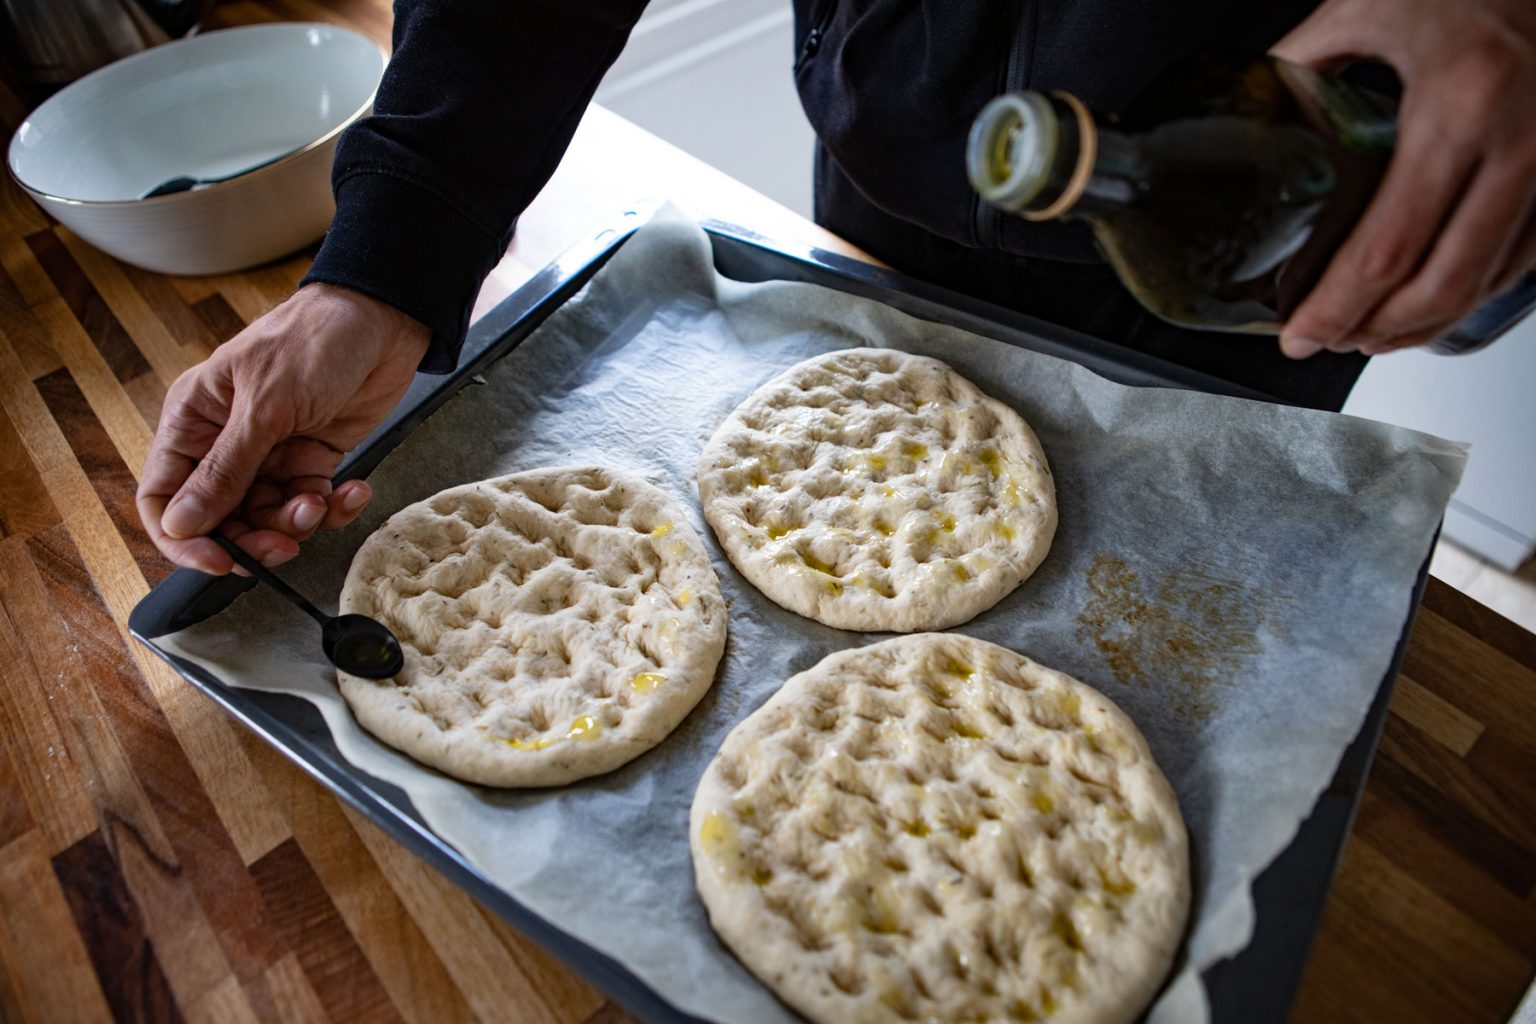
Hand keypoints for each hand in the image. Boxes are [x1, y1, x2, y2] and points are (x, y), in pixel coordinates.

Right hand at [137, 284, 429, 574]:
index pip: (164, 496)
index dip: (183, 537)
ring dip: (298, 522)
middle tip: (285, 544)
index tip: (219, 560)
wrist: (381, 319)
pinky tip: (351, 491)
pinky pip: (313, 502)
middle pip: (221, 518)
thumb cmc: (314, 339)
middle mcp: (226, 442)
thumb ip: (225, 469)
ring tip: (320, 502)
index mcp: (194, 420)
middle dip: (253, 538)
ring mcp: (271, 453)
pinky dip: (332, 507)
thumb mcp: (265, 406)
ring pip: (269, 517)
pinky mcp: (312, 457)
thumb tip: (182, 524)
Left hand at [1273, 0, 1535, 356]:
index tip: (1301, 332)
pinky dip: (1473, 291)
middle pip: (1442, 284)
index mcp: (1459, 105)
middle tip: (1329, 342)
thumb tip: (1250, 115)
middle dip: (1376, 332)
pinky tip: (1432, 300)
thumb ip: (1304, 63)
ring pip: (1488, 282)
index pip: (1387, 246)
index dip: (1338, 306)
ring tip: (1370, 334)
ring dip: (1424, 323)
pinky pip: (1524, 258)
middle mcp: (1519, 142)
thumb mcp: (1370, 5)